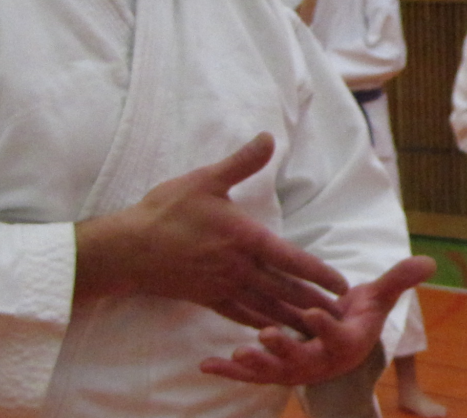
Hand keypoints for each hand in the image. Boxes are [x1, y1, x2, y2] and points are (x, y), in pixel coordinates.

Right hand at [75, 133, 347, 331]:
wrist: (131, 248)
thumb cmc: (168, 210)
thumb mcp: (206, 179)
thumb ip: (241, 162)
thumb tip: (268, 137)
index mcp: (245, 237)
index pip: (292, 258)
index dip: (320, 273)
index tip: (344, 285)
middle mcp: (240, 267)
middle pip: (287, 289)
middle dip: (316, 303)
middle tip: (344, 318)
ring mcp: (225, 286)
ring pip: (269, 308)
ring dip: (296, 319)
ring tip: (320, 331)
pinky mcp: (208, 299)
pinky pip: (242, 316)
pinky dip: (263, 325)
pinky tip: (274, 329)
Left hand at [199, 254, 434, 385]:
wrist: (343, 346)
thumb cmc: (356, 316)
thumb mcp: (377, 299)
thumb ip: (397, 280)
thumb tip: (430, 263)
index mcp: (342, 341)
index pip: (334, 335)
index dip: (325, 326)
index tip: (314, 313)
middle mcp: (317, 360)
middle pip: (301, 358)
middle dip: (285, 348)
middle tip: (266, 335)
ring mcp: (293, 369)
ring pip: (272, 370)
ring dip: (254, 365)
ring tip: (234, 355)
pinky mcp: (271, 369)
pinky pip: (249, 374)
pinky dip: (228, 370)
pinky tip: (206, 365)